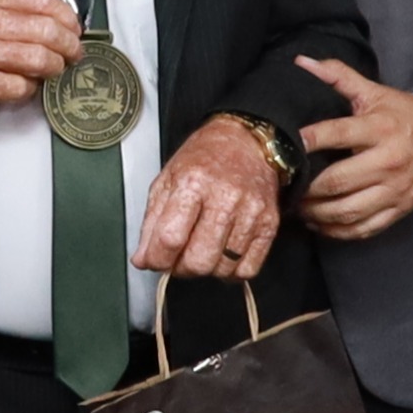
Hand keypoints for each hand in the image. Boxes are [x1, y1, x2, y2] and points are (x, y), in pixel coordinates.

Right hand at [0, 0, 85, 112]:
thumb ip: (7, 7)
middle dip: (68, 45)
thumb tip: (52, 18)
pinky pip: (19, 86)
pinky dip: (30, 88)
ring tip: (55, 69)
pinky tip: (27, 85)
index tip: (73, 26)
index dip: (66, 15)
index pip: (39, 0)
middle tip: (72, 52)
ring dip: (54, 67)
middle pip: (45, 30)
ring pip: (38, 59)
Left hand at [137, 120, 282, 279]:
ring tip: (202, 248)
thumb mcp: (168, 180)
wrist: (246, 142)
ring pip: (222, 269)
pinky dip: (231, 270)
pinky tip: (223, 253)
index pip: (170, 238)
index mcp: (193, 184)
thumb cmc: (204, 159)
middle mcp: (225, 198)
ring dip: (206, 268)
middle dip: (181, 268)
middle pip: (198, 260)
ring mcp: (251, 213)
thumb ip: (152, 223)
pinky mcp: (270, 224)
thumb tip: (143, 260)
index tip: (154, 260)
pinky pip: (248, 269)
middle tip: (179, 257)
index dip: (157, 259)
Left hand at [292, 56, 412, 242]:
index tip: (286, 146)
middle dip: (306, 188)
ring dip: (316, 214)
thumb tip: (302, 61)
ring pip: (347, 211)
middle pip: (338, 181)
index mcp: (380, 129)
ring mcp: (394, 190)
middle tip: (285, 187)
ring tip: (297, 209)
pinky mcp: (399, 210)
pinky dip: (337, 232)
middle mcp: (387, 162)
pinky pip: (364, 229)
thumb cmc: (406, 115)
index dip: (309, 140)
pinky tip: (319, 224)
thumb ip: (339, 77)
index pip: (338, 134)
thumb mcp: (376, 93)